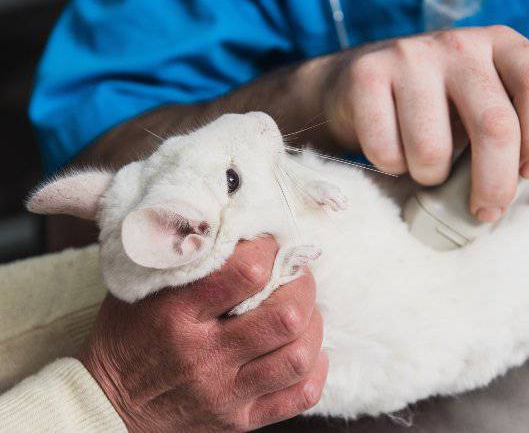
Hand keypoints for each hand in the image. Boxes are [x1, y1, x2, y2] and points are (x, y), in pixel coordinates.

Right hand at [79, 238, 326, 431]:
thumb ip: (183, 256)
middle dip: (302, 286)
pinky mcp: (238, 421)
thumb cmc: (129, 334)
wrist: (108, 404)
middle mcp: (204, 356)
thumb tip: (233, 220)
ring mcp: (223, 393)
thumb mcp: (141, 287)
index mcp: (176, 314)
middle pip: (285, 316)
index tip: (271, 245)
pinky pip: (299, 396)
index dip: (270, 251)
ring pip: (297, 356)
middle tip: (297, 274)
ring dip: (312, 326)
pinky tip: (304, 349)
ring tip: (303, 311)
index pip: (246, 272)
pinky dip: (315, 369)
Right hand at [303, 26, 528, 221]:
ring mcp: (409, 56)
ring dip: (432, 178)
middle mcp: (458, 44)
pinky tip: (396, 154)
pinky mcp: (367, 77)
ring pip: (433, 149)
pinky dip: (394, 169)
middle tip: (486, 209)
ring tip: (429, 168)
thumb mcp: (492, 103)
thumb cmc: (441, 104)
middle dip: (494, 184)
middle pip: (494, 126)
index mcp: (501, 43)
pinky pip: (388, 151)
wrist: (361, 84)